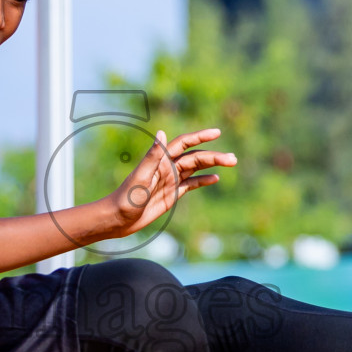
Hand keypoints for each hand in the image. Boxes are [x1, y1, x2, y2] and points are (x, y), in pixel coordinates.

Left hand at [106, 128, 235, 237]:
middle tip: (233, 159)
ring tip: (231, 162)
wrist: (118, 218)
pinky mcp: (172, 194)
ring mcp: (171, 181)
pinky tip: (215, 178)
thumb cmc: (125, 198)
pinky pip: (191, 184)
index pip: (184, 144)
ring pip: (196, 169)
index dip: (200, 137)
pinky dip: (203, 180)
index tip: (216, 133)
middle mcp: (168, 168)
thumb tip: (162, 133)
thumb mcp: (140, 177)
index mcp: (161, 161)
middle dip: (214, 156)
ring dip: (213, 165)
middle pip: (195, 157)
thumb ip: (153, 156)